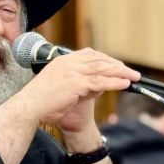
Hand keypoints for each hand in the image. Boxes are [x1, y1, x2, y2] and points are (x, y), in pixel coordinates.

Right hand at [18, 48, 139, 132]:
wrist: (29, 108)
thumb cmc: (43, 102)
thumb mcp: (64, 89)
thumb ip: (81, 85)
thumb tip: (100, 87)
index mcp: (63, 61)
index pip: (90, 55)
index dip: (106, 60)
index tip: (118, 65)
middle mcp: (68, 63)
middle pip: (99, 60)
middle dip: (117, 65)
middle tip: (131, 71)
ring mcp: (71, 71)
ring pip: (101, 69)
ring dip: (120, 72)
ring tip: (134, 77)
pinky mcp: (75, 83)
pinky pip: (99, 82)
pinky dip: (114, 82)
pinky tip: (124, 84)